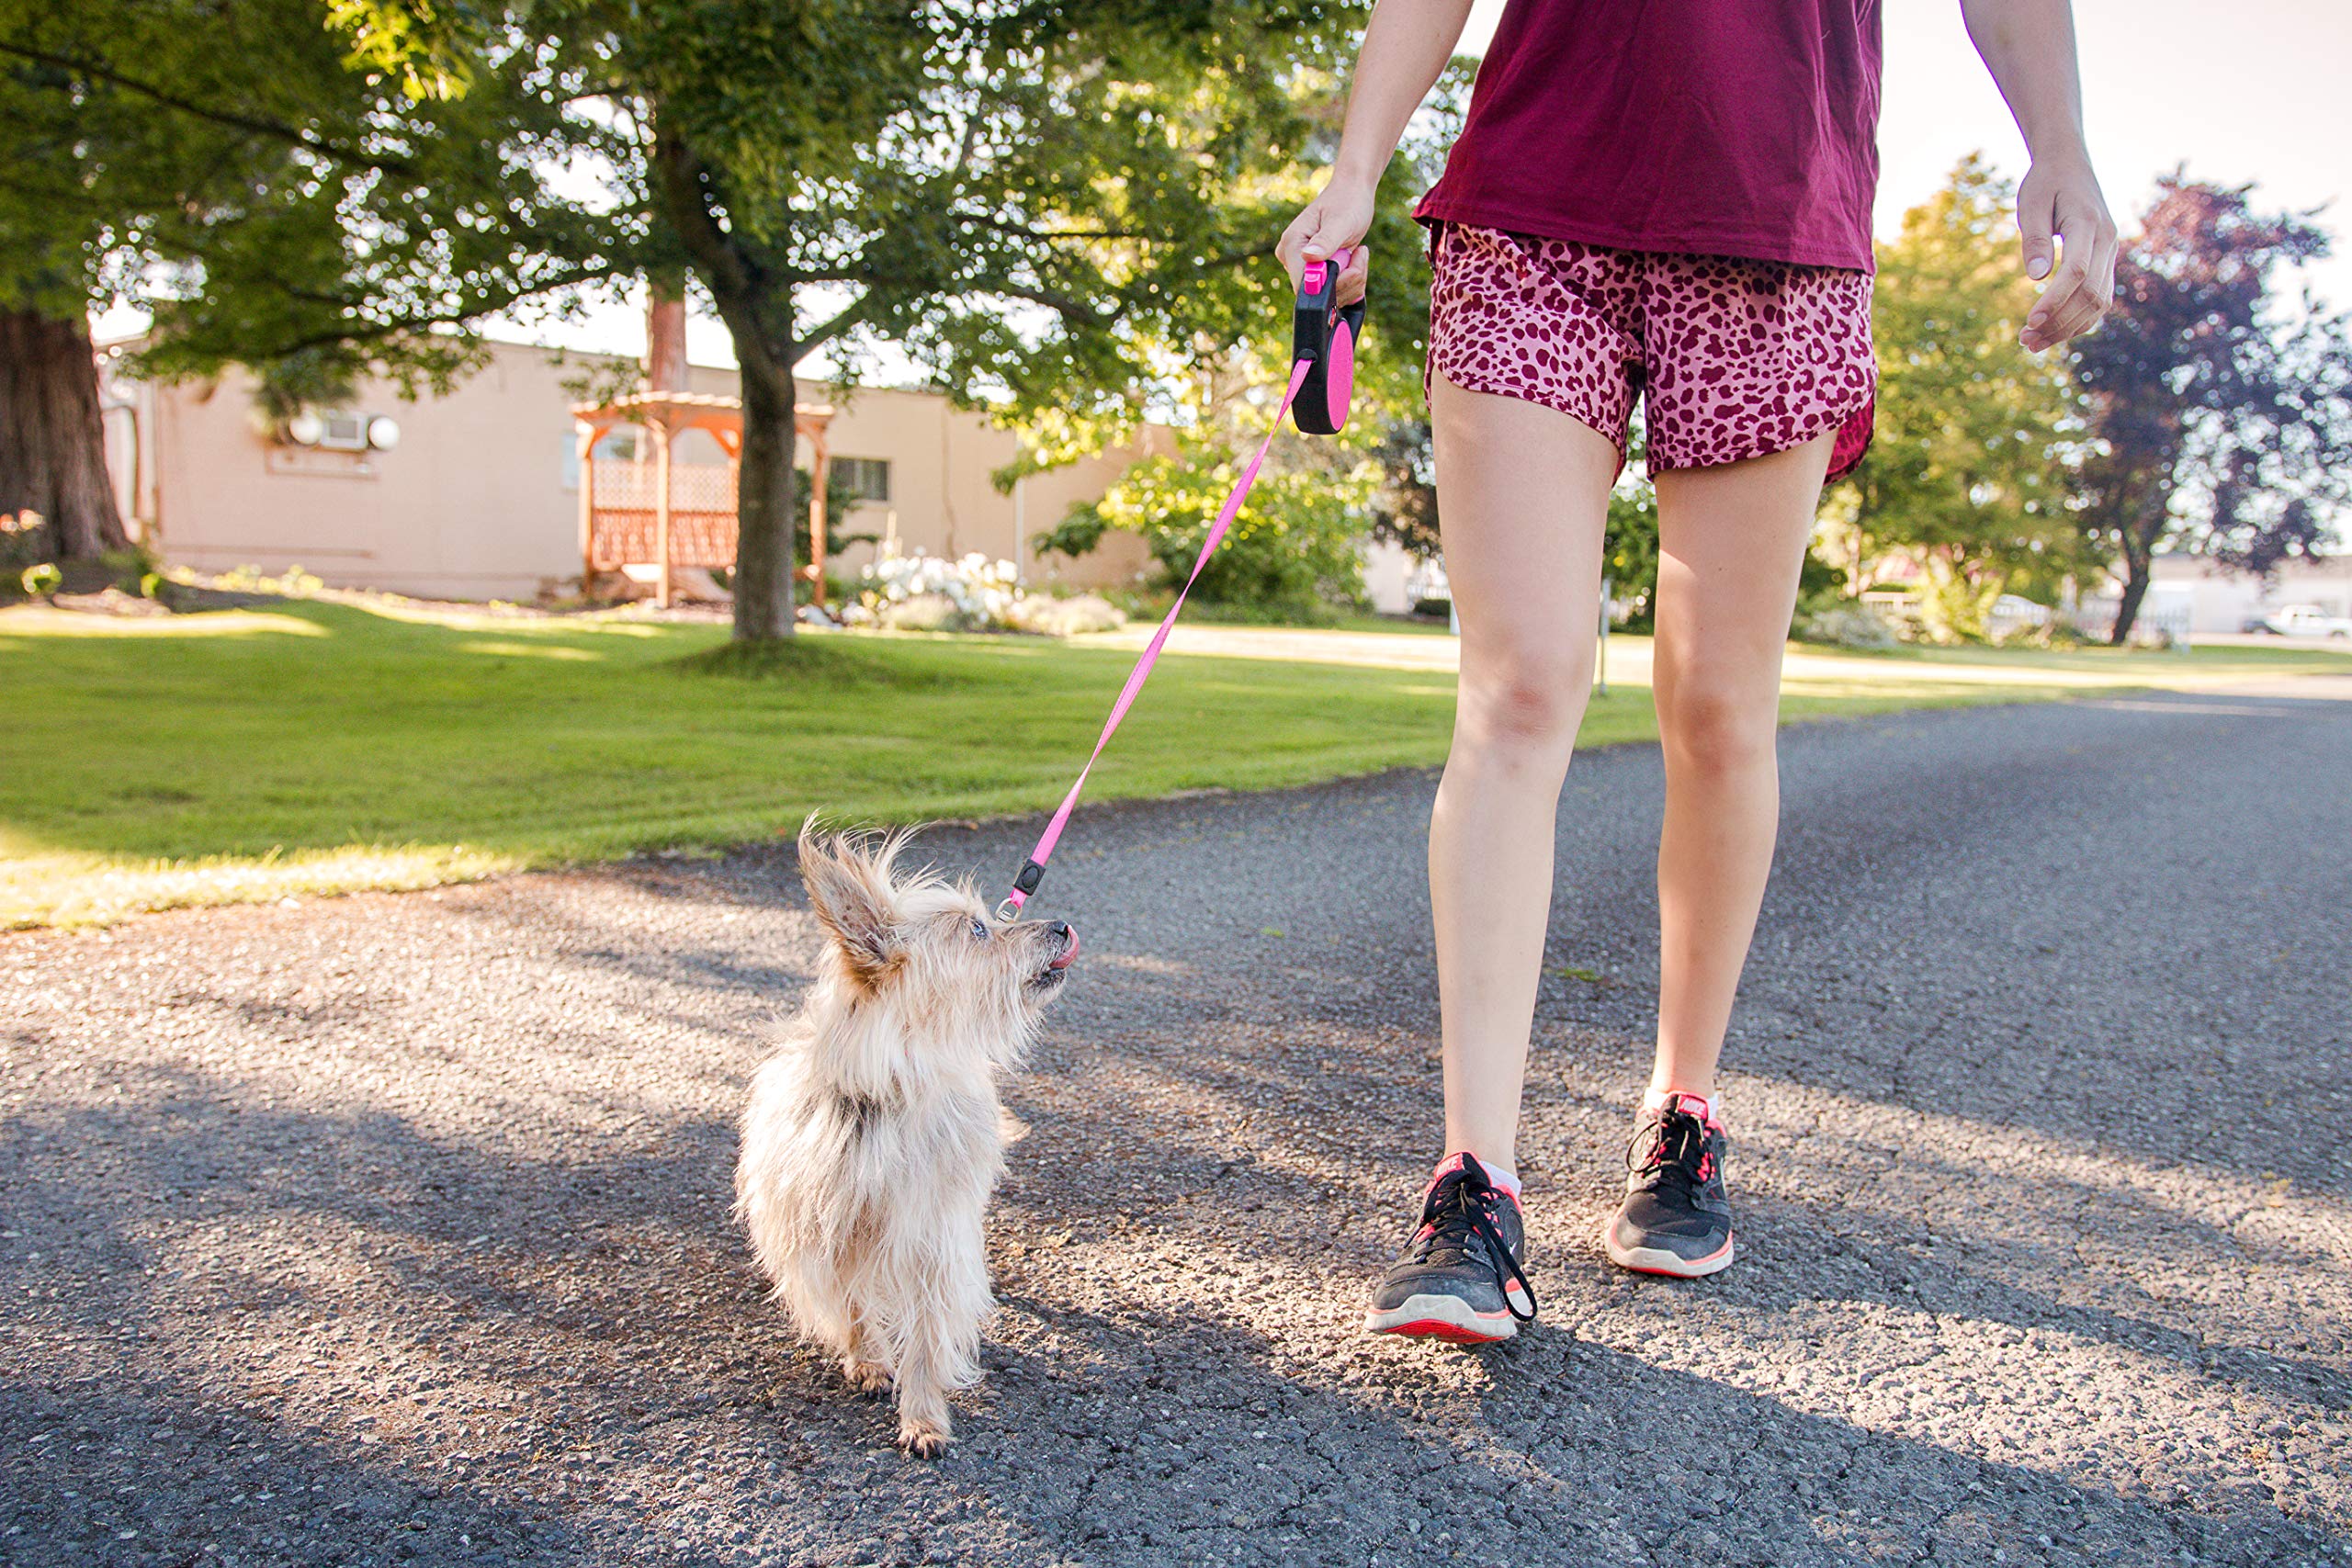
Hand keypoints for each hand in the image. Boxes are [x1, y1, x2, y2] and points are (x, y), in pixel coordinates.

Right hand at [1277, 178, 1374, 305]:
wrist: (1352, 193)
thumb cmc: (1348, 201)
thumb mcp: (1341, 221)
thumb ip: (1326, 240)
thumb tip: (1308, 256)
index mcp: (1292, 243)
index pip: (1303, 285)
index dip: (1330, 285)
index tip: (1351, 266)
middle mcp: (1292, 257)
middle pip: (1317, 293)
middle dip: (1346, 280)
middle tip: (1360, 253)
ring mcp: (1303, 265)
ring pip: (1329, 294)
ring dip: (1353, 278)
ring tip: (1359, 253)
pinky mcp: (1315, 271)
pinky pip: (1334, 290)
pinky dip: (1351, 279)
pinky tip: (1354, 258)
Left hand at [2016, 156, 2117, 351]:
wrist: (2069, 163)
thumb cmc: (2046, 182)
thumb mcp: (2032, 203)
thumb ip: (2034, 238)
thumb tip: (2037, 277)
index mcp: (2089, 224)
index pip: (2077, 272)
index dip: (2055, 300)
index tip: (2029, 322)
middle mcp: (2108, 241)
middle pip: (2091, 293)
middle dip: (2058, 322)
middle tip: (2024, 342)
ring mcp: (2111, 252)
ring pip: (2099, 302)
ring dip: (2067, 328)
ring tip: (2032, 344)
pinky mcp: (2106, 261)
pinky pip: (2099, 298)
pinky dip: (2079, 319)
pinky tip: (2052, 332)